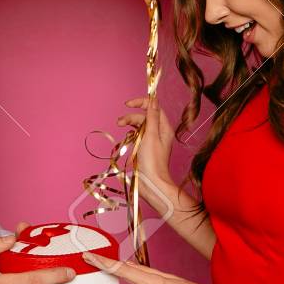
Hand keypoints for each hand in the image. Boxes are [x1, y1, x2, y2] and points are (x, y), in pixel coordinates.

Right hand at [118, 94, 176, 212]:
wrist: (151, 183)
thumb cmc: (152, 161)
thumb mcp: (151, 136)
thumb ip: (152, 117)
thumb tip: (154, 100)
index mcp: (164, 128)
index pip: (154, 108)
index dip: (142, 103)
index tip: (128, 104)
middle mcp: (159, 133)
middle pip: (144, 117)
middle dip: (132, 116)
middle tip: (119, 122)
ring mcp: (151, 141)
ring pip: (139, 126)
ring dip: (129, 124)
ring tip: (119, 126)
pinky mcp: (144, 149)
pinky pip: (137, 136)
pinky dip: (130, 135)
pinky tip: (126, 139)